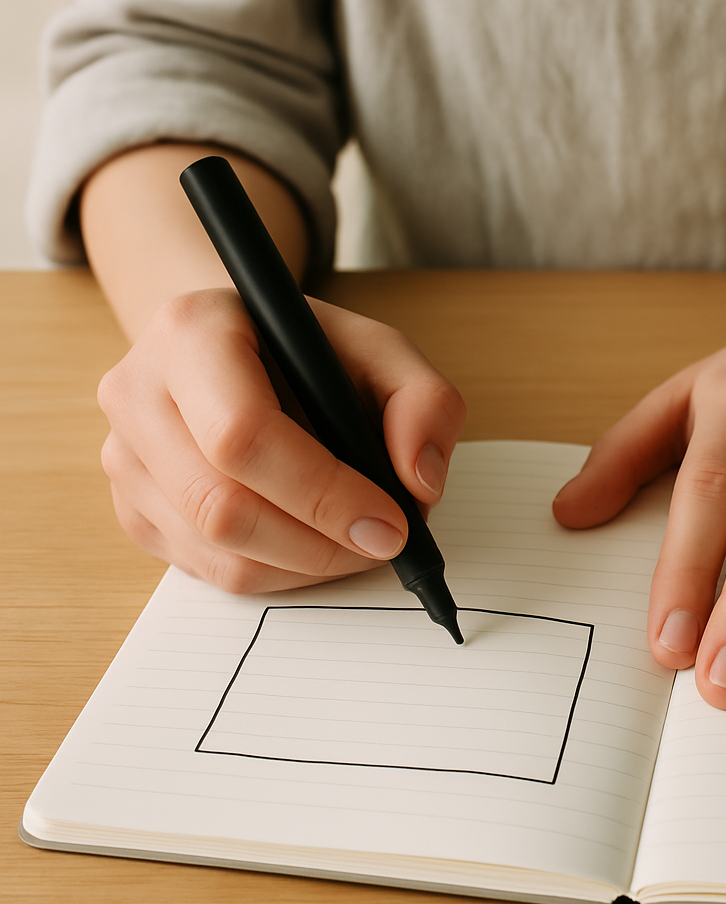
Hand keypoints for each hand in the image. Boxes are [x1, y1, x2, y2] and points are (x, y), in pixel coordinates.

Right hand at [97, 288, 465, 591]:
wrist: (239, 353)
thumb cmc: (309, 353)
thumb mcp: (382, 352)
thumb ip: (423, 402)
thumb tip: (419, 482)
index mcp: (192, 331)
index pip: (242, 434)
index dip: (323, 493)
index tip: (390, 522)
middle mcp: (137, 392)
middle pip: (221, 506)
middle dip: (320, 543)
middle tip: (384, 543)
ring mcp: (124, 457)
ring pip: (215, 551)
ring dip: (304, 565)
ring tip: (356, 541)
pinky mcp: (132, 509)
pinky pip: (207, 570)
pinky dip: (277, 572)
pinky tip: (313, 542)